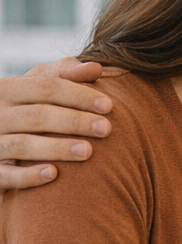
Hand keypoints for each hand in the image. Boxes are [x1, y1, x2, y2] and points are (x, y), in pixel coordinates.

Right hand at [0, 59, 112, 189]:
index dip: (78, 95)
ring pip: (22, 144)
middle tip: (106, 129)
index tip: (109, 105)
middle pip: (37, 116)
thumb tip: (96, 68)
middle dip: (74, 121)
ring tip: (88, 151)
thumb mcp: (36, 87)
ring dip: (56, 148)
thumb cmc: (25, 110)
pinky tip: (53, 174)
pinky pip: (6, 174)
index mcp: (7, 89)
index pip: (45, 87)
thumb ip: (63, 75)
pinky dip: (28, 175)